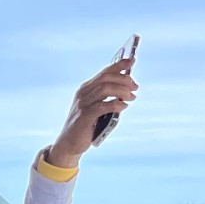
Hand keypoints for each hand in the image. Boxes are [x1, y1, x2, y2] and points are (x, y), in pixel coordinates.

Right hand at [41, 55, 139, 169]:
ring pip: (105, 89)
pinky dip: (116, 104)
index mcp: (86, 88)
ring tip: (132, 97)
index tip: (132, 60)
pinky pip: (103, 106)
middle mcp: (83, 93)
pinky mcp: (85, 116)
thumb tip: (127, 89)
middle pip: (106, 78)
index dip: (119, 65)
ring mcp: (83, 104)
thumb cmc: (86, 125)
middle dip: (124, 79)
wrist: (69, 143)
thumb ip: (106, 97)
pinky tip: (123, 106)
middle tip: (135, 86)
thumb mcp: (96, 107)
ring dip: (122, 91)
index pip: (104, 72)